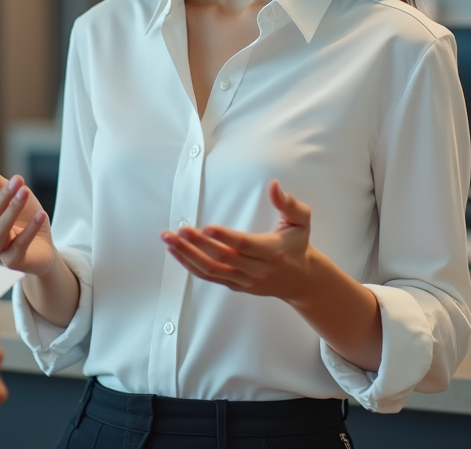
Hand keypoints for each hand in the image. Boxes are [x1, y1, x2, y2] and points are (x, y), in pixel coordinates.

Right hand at [0, 145, 56, 276]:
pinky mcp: (13, 263)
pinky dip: (30, 231)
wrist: (42, 243)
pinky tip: (41, 215)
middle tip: (19, 181)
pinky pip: (18, 248)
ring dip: (13, 211)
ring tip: (26, 192)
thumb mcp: (2, 190)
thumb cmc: (18, 216)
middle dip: (1, 199)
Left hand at [161, 180, 314, 303]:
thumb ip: (288, 203)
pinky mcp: (235, 285)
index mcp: (273, 251)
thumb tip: (274, 185)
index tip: (206, 226)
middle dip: (198, 244)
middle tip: (179, 230)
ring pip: (212, 270)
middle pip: (223, 257)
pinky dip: (190, 266)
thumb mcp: (301, 220)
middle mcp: (257, 269)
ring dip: (187, 256)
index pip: (245, 245)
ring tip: (169, 240)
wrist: (301, 279)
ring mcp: (244, 280)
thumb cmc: (298, 244)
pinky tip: (176, 253)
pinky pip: (209, 277)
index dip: (225, 237)